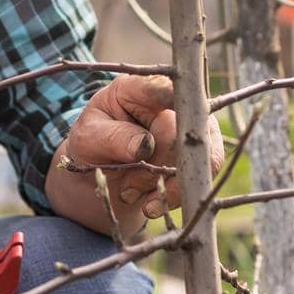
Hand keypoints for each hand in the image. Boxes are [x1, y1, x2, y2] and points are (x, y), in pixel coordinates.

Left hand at [61, 74, 223, 220]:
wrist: (104, 176)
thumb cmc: (93, 146)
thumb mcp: (88, 139)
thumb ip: (113, 138)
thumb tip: (145, 145)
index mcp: (136, 89)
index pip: (158, 88)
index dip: (169, 97)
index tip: (170, 109)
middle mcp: (171, 100)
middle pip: (175, 133)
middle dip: (150, 167)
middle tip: (125, 185)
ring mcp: (193, 123)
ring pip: (194, 156)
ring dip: (161, 183)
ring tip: (131, 192)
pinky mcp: (206, 149)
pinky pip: (205, 173)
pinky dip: (175, 195)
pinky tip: (150, 205)